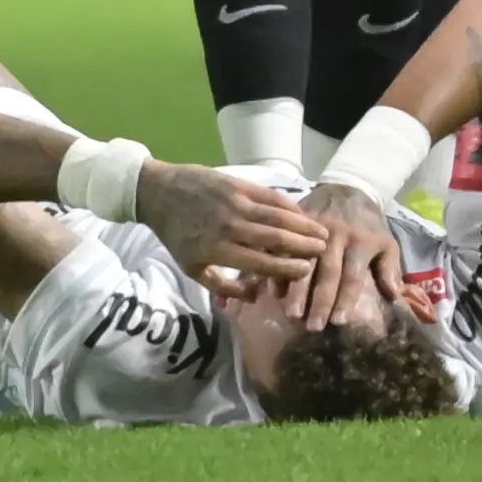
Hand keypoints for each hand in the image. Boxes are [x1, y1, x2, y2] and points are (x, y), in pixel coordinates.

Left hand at [133, 160, 326, 292]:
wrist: (160, 194)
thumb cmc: (177, 235)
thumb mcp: (193, 269)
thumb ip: (223, 287)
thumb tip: (254, 297)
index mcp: (218, 251)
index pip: (261, 263)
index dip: (287, 269)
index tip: (306, 271)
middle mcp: (230, 228)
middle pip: (275, 239)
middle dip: (303, 246)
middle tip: (322, 251)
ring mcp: (235, 203)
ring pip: (276, 216)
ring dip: (302, 225)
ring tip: (321, 232)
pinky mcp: (237, 184)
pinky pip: (269, 195)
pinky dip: (289, 204)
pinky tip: (302, 211)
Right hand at [283, 182, 408, 324]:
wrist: (348, 186)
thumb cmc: (368, 224)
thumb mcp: (387, 242)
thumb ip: (390, 269)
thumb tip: (394, 296)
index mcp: (360, 242)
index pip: (352, 274)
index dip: (346, 298)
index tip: (338, 321)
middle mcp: (336, 236)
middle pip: (327, 271)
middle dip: (319, 300)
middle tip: (311, 325)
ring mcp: (313, 228)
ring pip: (303, 261)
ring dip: (296, 288)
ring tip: (291, 312)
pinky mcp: (298, 224)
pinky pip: (285, 246)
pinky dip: (279, 268)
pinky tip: (273, 290)